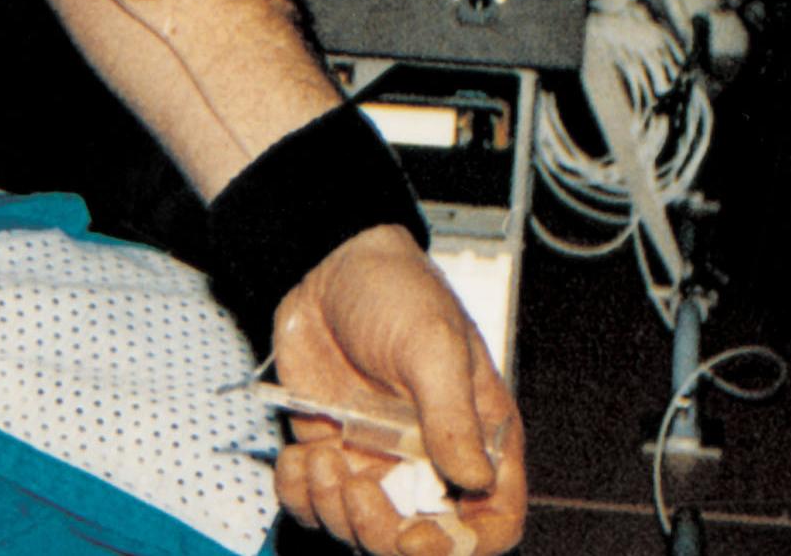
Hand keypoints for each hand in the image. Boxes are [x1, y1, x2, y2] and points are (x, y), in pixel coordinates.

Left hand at [270, 225, 527, 555]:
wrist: (328, 263)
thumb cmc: (397, 292)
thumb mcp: (433, 346)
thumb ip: (452, 415)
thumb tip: (474, 479)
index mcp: (478, 442)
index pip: (491, 524)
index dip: (460, 547)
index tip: (418, 538)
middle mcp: (430, 463)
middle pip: (418, 544)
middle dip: (381, 535)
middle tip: (354, 489)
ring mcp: (378, 462)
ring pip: (360, 533)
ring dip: (334, 512)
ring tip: (323, 457)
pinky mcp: (331, 453)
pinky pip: (312, 505)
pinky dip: (299, 496)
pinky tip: (300, 456)